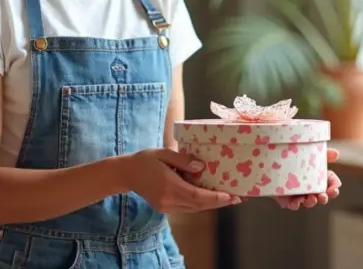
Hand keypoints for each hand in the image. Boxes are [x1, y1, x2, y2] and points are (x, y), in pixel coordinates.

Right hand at [121, 148, 240, 213]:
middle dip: (219, 202)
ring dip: (211, 204)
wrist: (125, 173)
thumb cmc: (145, 159)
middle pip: (199, 206)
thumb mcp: (163, 153)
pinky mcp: (165, 207)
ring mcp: (166, 206)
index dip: (216, 198)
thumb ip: (183, 160)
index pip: (197, 196)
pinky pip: (187, 208)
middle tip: (237, 197)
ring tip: (228, 198)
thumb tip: (202, 167)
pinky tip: (209, 197)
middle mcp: (169, 200)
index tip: (231, 196)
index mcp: (169, 186)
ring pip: (194, 209)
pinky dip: (200, 203)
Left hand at [274, 148, 340, 210]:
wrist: (274, 161)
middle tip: (323, 196)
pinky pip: (292, 204)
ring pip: (308, 202)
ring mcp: (300, 195)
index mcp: (320, 178)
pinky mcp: (287, 198)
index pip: (331, 184)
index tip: (334, 189)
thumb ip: (324, 154)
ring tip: (311, 199)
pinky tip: (296, 202)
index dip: (334, 188)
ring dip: (311, 202)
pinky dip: (295, 204)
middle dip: (324, 198)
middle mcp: (312, 189)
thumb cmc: (296, 157)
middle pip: (322, 196)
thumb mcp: (311, 153)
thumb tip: (336, 153)